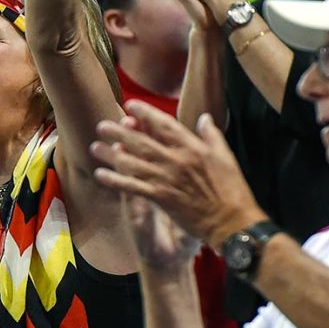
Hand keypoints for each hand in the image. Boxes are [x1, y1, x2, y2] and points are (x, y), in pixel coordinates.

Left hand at [91, 101, 265, 249]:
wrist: (231, 222)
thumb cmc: (232, 190)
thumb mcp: (226, 157)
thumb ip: (212, 136)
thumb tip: (204, 118)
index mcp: (193, 148)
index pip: (165, 125)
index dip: (146, 114)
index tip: (130, 105)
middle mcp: (177, 160)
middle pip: (143, 142)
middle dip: (120, 132)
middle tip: (102, 125)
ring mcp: (167, 179)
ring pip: (134, 162)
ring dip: (112, 154)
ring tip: (95, 147)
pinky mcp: (161, 198)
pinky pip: (133, 187)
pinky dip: (116, 180)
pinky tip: (101, 174)